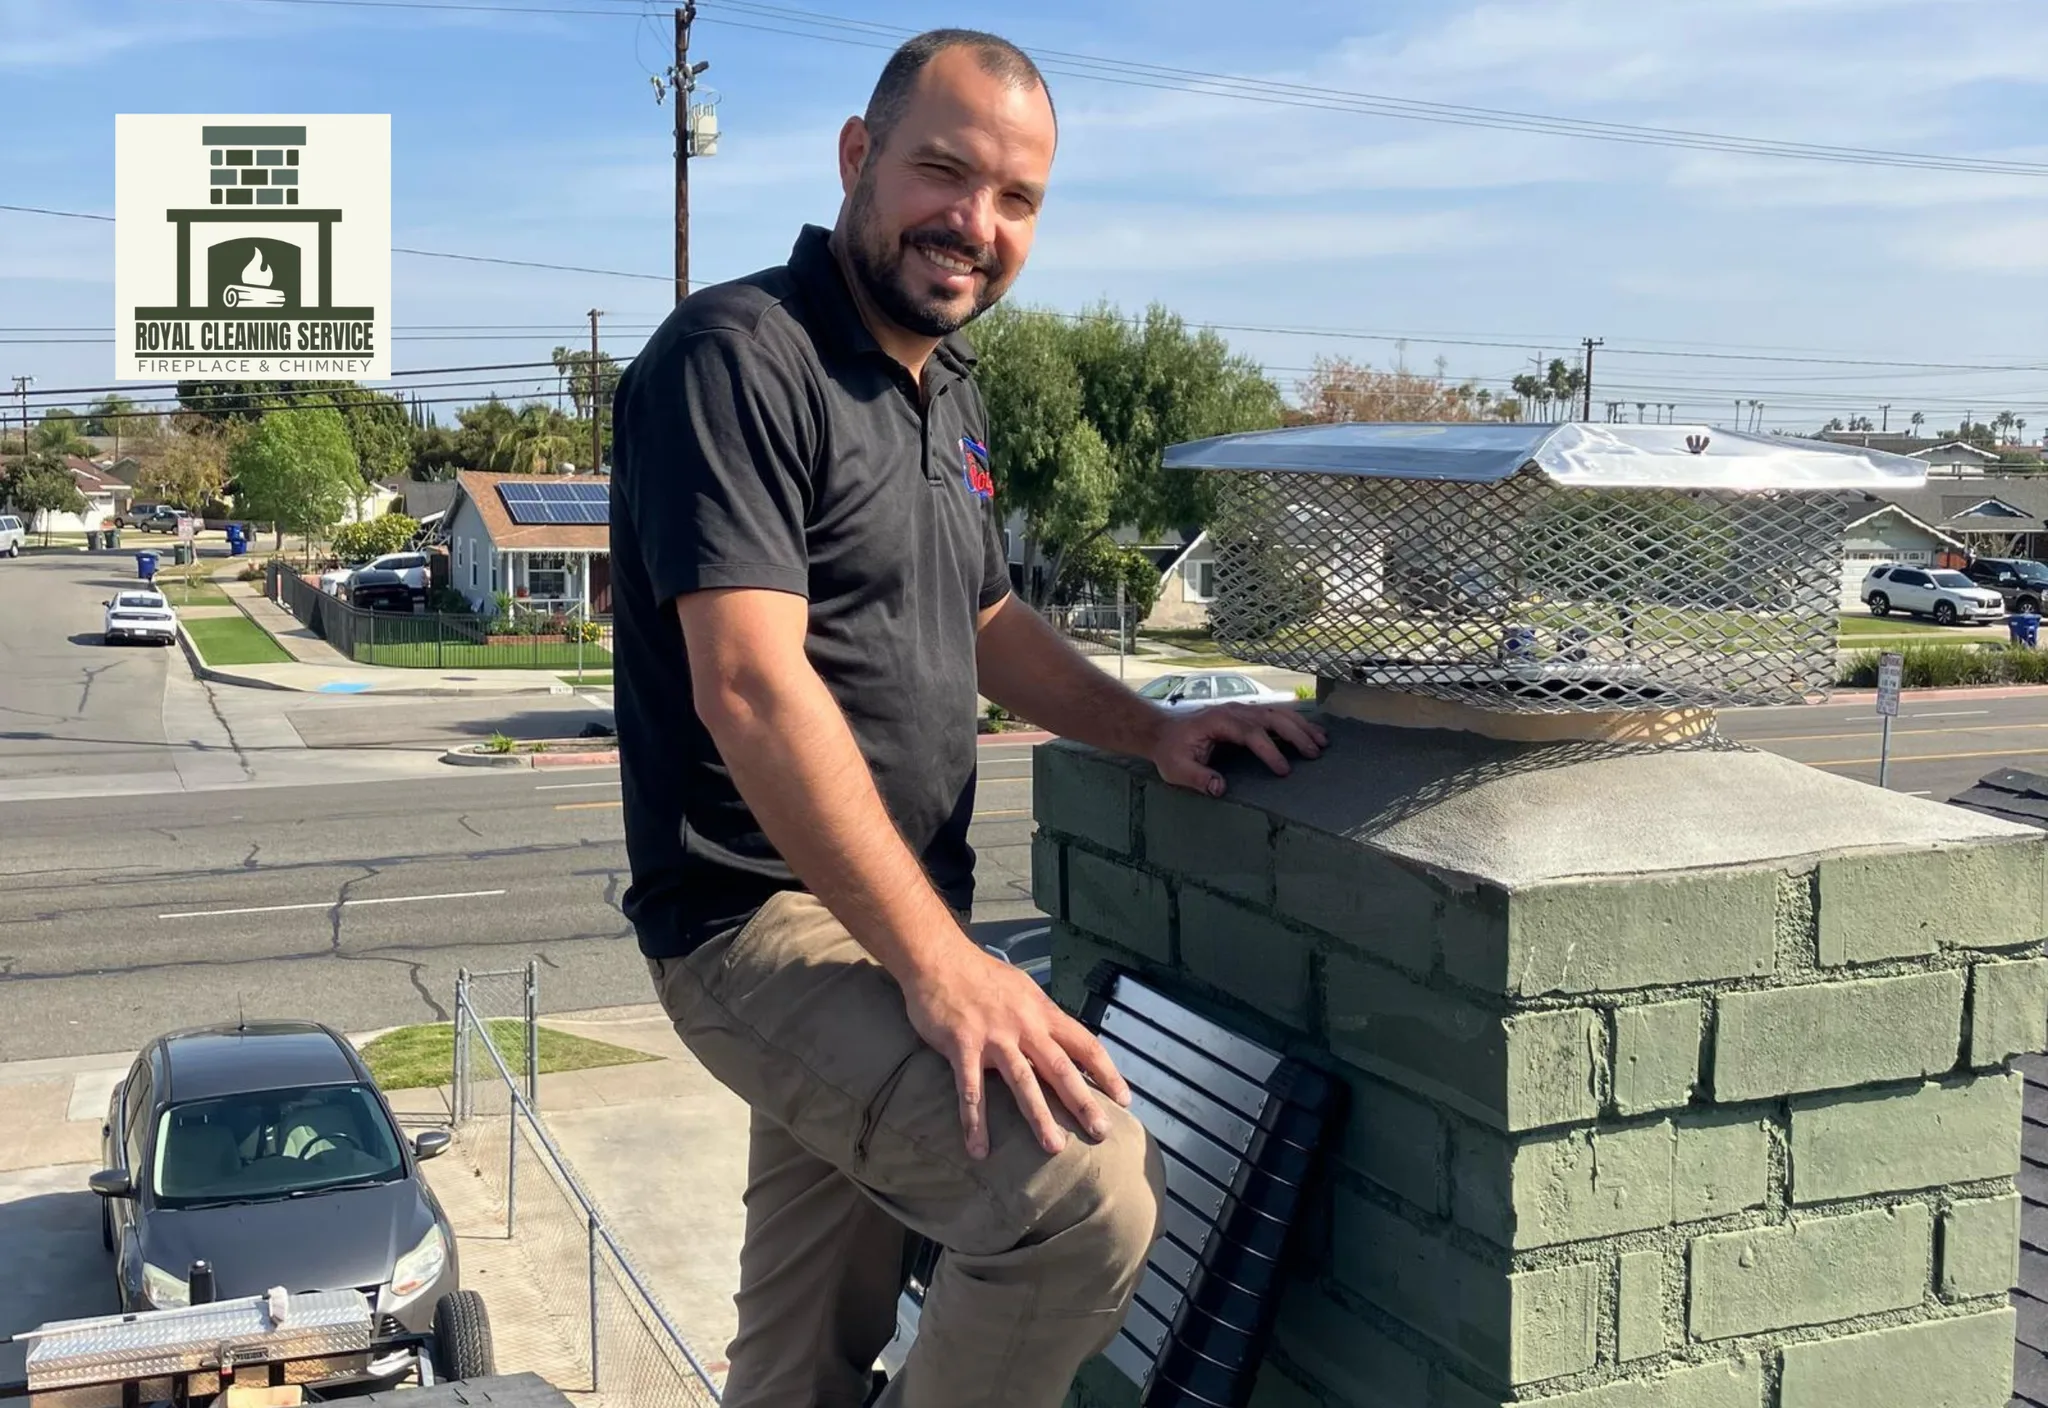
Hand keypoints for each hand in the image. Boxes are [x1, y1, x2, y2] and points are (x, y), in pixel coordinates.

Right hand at [901, 939, 1132, 1159]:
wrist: (939, 958)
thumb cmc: (981, 975)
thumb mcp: (1023, 989)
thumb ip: (1041, 1016)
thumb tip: (1063, 1040)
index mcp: (1042, 1012)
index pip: (1085, 1044)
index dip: (1106, 1072)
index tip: (1123, 1099)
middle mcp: (1024, 1026)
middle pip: (1061, 1068)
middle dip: (1083, 1102)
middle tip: (1102, 1132)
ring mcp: (994, 1037)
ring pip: (1023, 1082)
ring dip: (1039, 1117)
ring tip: (1054, 1147)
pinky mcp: (962, 1046)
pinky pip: (970, 1090)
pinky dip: (975, 1122)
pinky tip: (979, 1149)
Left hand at [1151, 702, 1327, 797]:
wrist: (1164, 732)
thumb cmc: (1171, 751)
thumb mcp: (1176, 768)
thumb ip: (1196, 777)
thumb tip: (1220, 788)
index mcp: (1217, 721)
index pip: (1249, 733)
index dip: (1269, 750)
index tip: (1283, 770)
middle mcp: (1233, 711)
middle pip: (1270, 717)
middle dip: (1295, 734)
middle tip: (1314, 753)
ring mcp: (1242, 710)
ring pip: (1277, 713)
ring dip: (1301, 726)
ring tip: (1322, 742)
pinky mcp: (1247, 714)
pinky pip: (1275, 715)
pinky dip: (1295, 723)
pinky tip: (1312, 733)